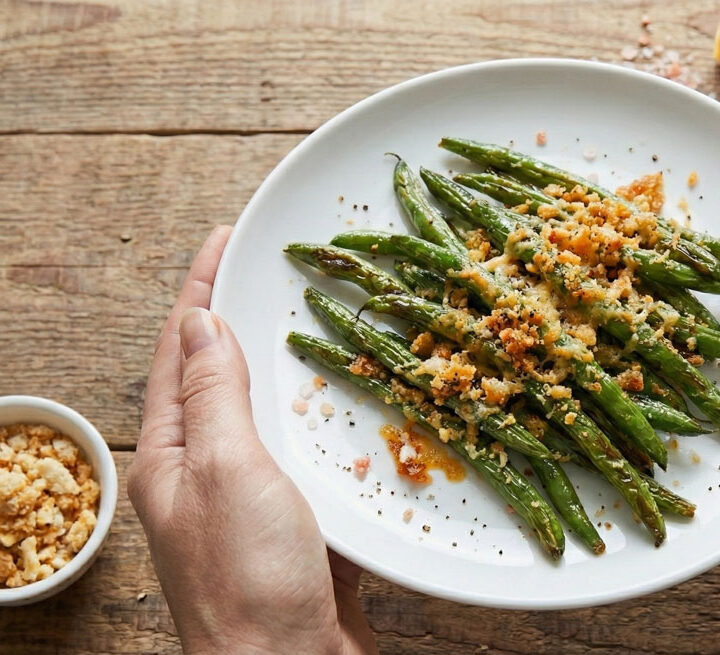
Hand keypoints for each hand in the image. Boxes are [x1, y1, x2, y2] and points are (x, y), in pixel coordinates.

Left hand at [128, 226, 377, 654]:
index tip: (225, 236)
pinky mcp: (304, 520)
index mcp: (175, 454)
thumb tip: (200, 323)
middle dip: (244, 316)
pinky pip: (315, 452)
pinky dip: (332, 418)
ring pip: (273, 411)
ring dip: (294, 363)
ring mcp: (257, 496)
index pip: (180, 349)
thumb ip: (215, 396)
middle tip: (275, 265)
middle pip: (222, 374)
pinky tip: (358, 400)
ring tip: (320, 315)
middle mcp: (210, 471)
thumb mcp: (225, 470)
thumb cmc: (247, 578)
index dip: (200, 288)